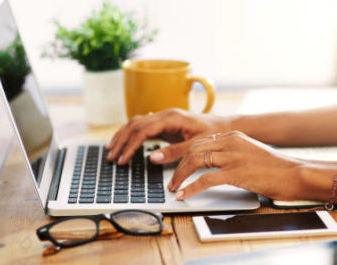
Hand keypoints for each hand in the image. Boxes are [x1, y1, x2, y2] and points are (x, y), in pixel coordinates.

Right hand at [106, 108, 230, 164]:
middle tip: (111, 157)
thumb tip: (152, 158)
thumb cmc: (214, 134)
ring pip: (136, 123)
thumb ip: (175, 152)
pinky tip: (125, 142)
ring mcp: (164, 117)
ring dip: (123, 136)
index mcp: (172, 117)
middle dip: (121, 141)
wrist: (225, 127)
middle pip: (135, 124)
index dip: (130, 145)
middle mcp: (165, 114)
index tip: (123, 159)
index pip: (143, 130)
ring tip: (112, 150)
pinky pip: (143, 126)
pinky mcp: (166, 123)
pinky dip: (131, 134)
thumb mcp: (196, 146)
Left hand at [168, 131, 313, 200]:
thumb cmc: (276, 168)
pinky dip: (191, 188)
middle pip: (193, 150)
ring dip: (180, 176)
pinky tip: (184, 195)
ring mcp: (233, 156)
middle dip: (177, 166)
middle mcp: (231, 142)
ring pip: (195, 161)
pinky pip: (205, 179)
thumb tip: (212, 165)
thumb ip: (232, 154)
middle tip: (171, 180)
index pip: (199, 142)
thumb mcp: (250, 153)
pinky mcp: (236, 172)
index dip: (183, 155)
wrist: (296, 173)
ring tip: (174, 188)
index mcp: (233, 136)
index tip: (176, 166)